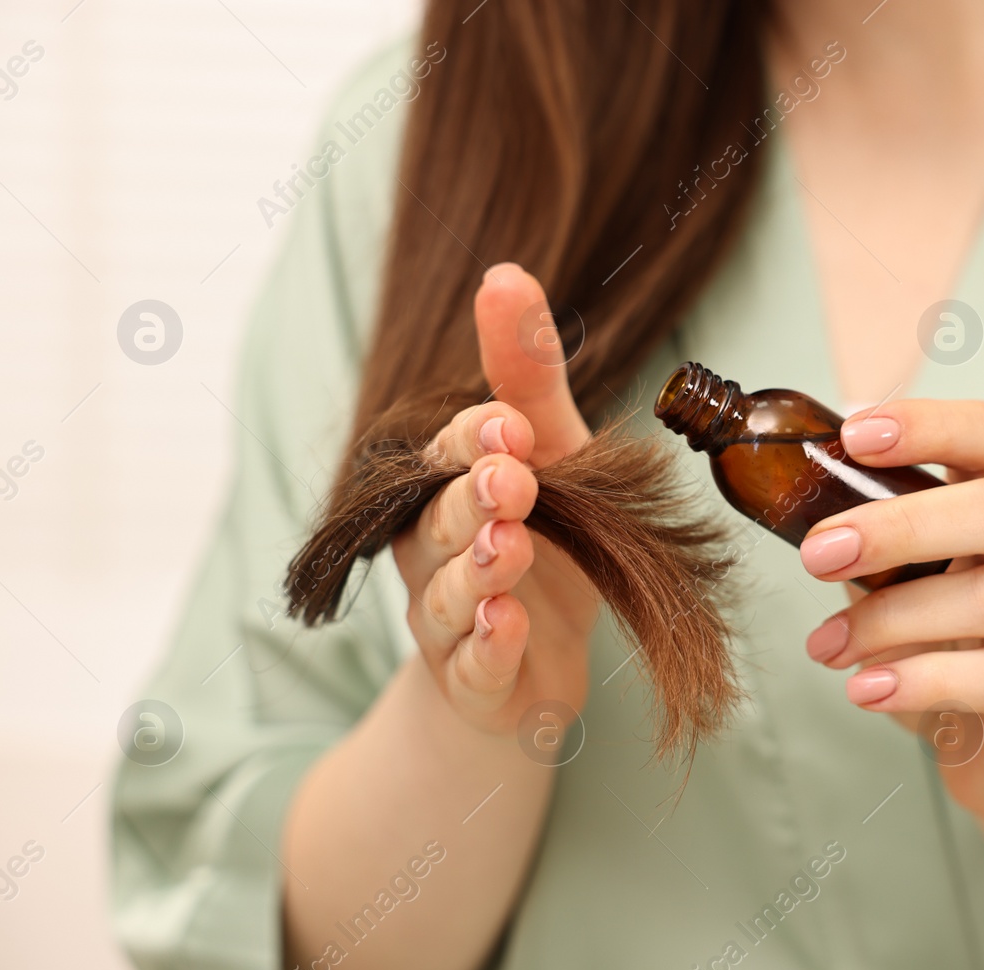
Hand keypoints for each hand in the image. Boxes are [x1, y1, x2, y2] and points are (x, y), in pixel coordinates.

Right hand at [391, 263, 598, 735]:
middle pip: (437, 522)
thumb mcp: (553, 450)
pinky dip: (488, 647)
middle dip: (470, 499)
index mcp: (441, 491)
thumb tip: (504, 271)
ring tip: (507, 546)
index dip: (475, 441)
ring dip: (477, 571)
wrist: (535, 664)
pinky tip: (507, 624)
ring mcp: (446, 624)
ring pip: (446, 596)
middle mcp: (430, 554)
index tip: (512, 426)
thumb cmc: (544, 540)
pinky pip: (472, 667)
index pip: (445, 456)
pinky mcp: (475, 683)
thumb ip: (527, 374)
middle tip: (511, 481)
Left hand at [799, 399, 983, 820]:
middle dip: (900, 525)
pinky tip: (867, 689)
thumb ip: (867, 551)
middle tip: (818, 556)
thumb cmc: (949, 659)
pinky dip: (922, 680)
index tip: (854, 432)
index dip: (930, 424)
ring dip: (891, 619)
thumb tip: (787, 506)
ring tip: (826, 646)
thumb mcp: (903, 591)